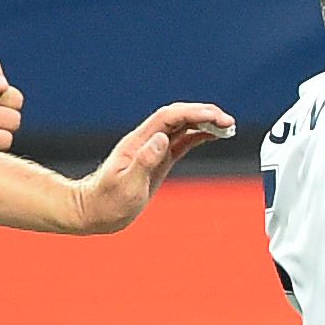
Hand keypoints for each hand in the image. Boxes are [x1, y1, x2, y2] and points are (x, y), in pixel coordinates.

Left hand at [73, 101, 235, 233]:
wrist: (95, 211)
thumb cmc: (107, 202)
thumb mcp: (126, 185)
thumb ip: (144, 161)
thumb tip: (162, 139)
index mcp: (139, 143)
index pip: (169, 118)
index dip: (194, 113)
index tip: (215, 118)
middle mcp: (147, 141)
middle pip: (179, 116)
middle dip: (204, 114)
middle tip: (228, 122)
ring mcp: (154, 149)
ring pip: (183, 127)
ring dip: (205, 123)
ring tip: (228, 127)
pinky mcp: (159, 160)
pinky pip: (182, 142)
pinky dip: (199, 136)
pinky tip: (213, 136)